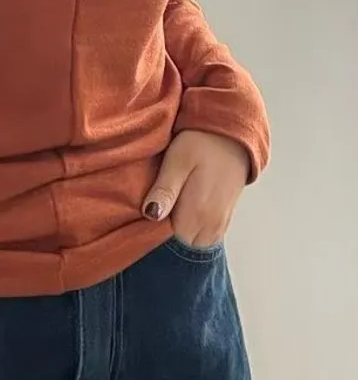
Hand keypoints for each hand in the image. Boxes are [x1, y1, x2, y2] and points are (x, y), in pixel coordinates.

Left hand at [143, 131, 248, 247]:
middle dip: (170, 236)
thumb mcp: (177, 161)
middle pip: (184, 246)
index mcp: (198, 213)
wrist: (232, 134)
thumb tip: (151, 215)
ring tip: (171, 210)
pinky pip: (209, 236)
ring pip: (197, 243)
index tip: (148, 217)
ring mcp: (222, 221)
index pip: (171, 242)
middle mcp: (212, 223)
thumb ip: (165, 190)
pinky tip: (186, 211)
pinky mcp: (227, 215)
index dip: (156, 233)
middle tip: (158, 212)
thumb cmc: (200, 143)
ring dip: (184, 233)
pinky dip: (196, 230)